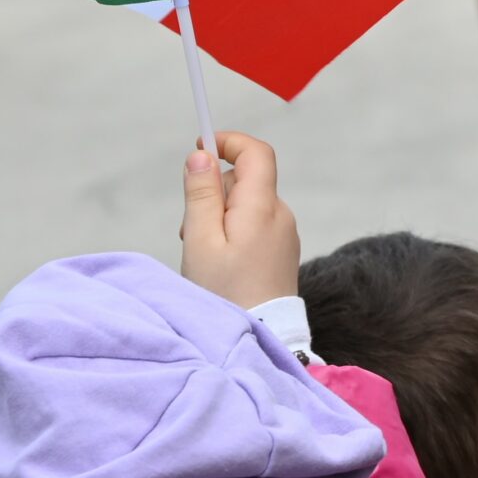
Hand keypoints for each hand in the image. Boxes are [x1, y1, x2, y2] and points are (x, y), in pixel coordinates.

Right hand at [179, 130, 299, 308]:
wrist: (261, 335)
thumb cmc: (225, 293)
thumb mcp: (200, 240)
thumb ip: (201, 193)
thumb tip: (202, 156)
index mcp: (262, 207)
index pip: (256, 152)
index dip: (229, 142)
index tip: (201, 148)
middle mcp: (280, 215)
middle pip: (246, 180)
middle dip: (214, 192)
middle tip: (192, 229)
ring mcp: (285, 235)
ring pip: (247, 205)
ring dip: (221, 217)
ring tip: (206, 254)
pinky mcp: (282, 252)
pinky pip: (255, 226)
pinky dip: (233, 233)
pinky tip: (222, 263)